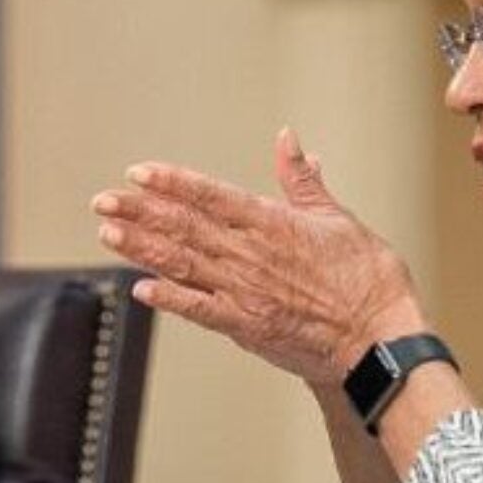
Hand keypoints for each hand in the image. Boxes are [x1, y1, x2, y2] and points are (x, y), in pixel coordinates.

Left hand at [91, 128, 427, 387]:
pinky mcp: (245, 326)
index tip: (139, 173)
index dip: (171, 182)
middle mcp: (251, 254)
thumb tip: (290, 141)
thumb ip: (303, 181)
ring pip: (182, 264)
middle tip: (103, 201)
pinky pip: (198, 309)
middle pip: (184, 227)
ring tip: (108, 233)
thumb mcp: (337, 219)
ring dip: (141, 248)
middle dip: (139, 211)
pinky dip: (167, 298)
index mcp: (272, 223)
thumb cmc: (367, 280)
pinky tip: (139, 288)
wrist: (379, 341)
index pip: (210, 195)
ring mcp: (244, 292)